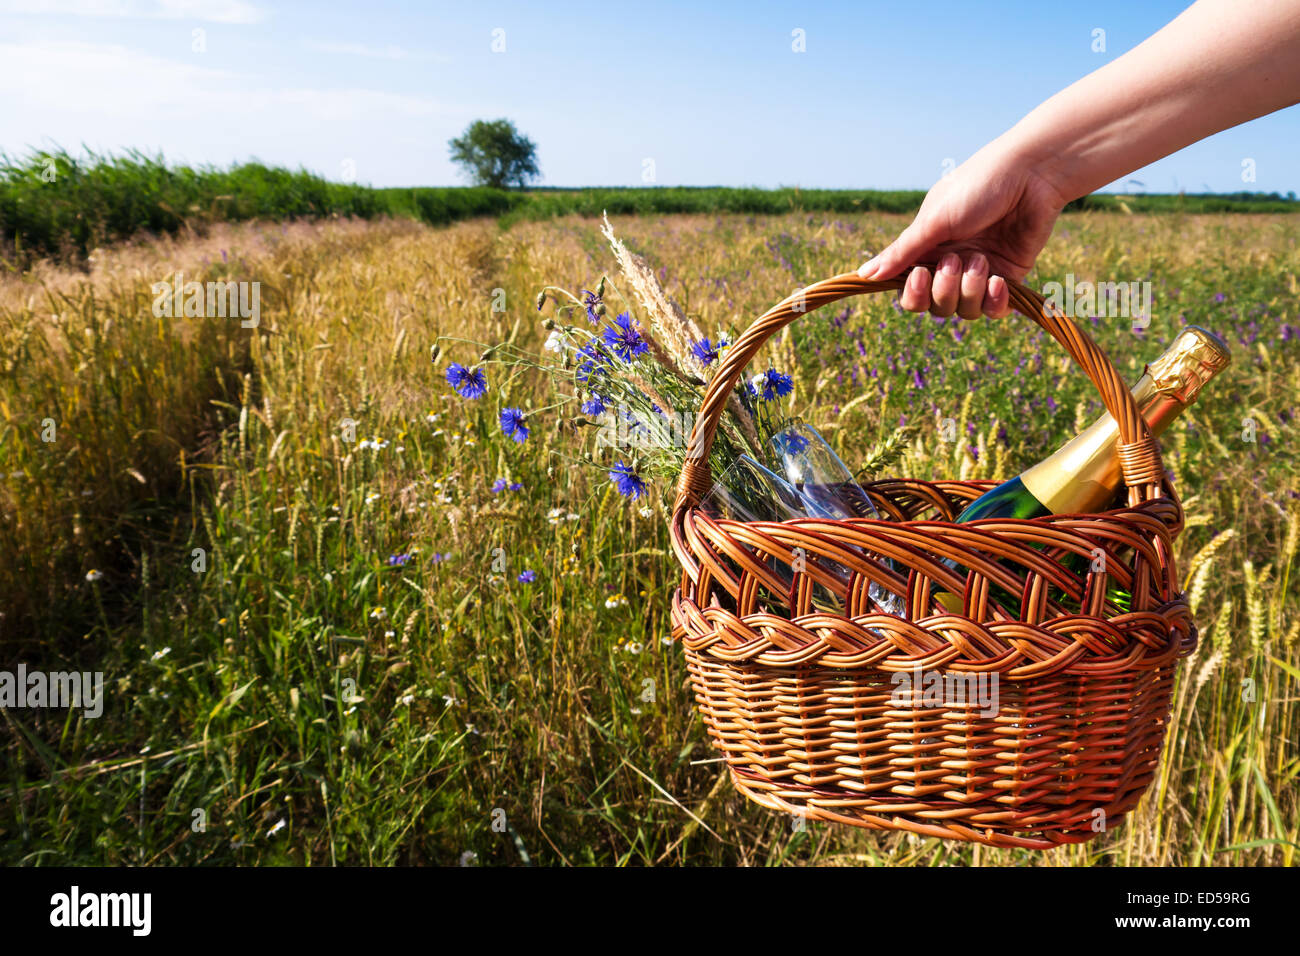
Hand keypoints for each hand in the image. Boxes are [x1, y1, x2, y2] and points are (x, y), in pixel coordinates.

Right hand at [857, 145, 1067, 318]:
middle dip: (944, 289)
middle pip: (935, 306)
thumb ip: (901, 252)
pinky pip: (994, 310)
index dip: (913, 294)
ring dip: (971, 289)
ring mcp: (980, 274)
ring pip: (964, 310)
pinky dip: (994, 301)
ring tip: (983, 259)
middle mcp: (951, 265)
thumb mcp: (933, 221)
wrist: (1032, 175)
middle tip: (957, 259)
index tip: (920, 275)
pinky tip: (999, 281)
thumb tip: (864, 275)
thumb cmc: (979, 187)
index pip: (909, 291)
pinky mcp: (1009, 278)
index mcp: (928, 250)